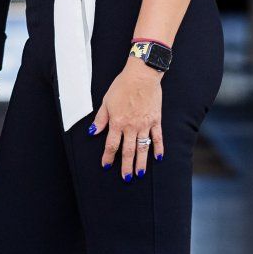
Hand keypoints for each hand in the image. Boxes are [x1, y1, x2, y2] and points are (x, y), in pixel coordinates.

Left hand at [89, 60, 162, 181]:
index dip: (108, 157)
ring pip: (143, 148)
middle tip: (126, 178)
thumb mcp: (106, 101)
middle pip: (128, 151)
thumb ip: (100, 119)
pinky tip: (158, 158)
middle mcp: (131, 126)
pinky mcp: (156, 120)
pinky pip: (158, 138)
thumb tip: (93, 132)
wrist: (141, 75)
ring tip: (140, 174)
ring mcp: (145, 124)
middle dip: (126, 166)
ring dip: (141, 162)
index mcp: (117, 122)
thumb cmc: (122, 86)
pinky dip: (158, 148)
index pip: (111, 145)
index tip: (106, 166)